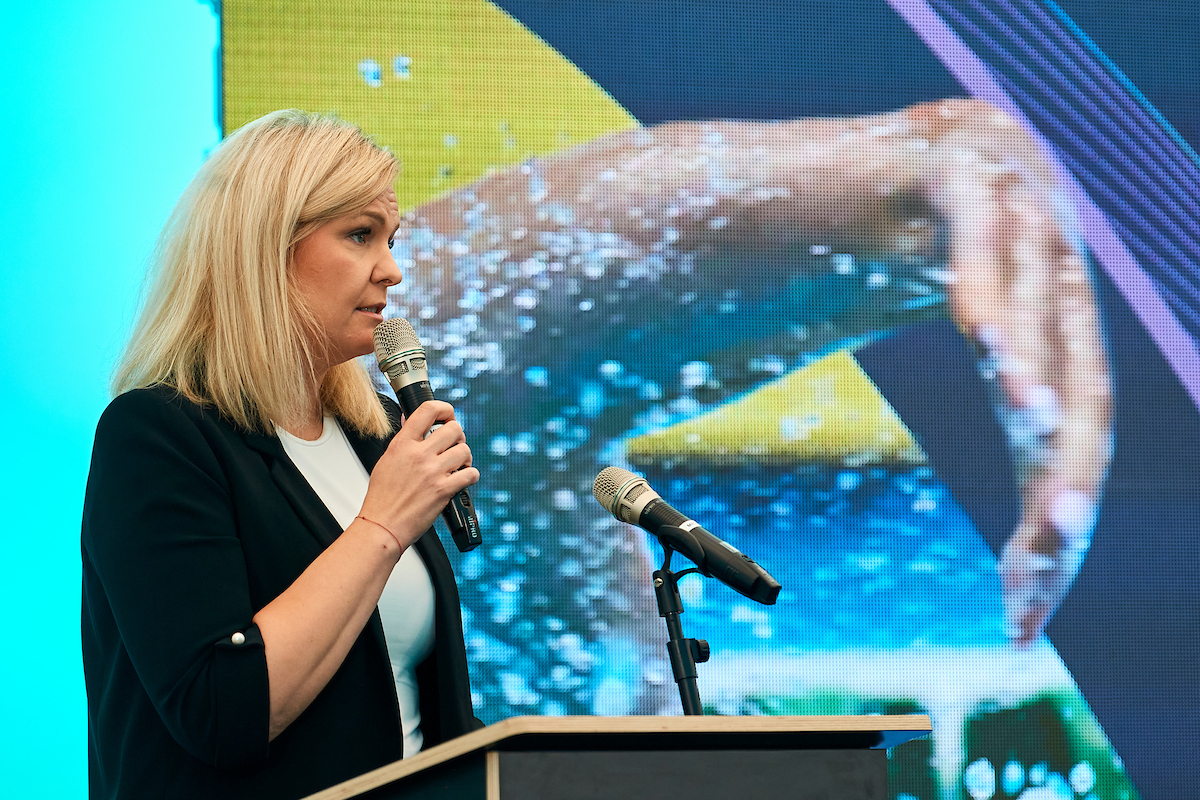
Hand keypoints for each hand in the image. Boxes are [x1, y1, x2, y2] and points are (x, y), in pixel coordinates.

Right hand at [358, 400, 478, 549]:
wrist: (382, 525)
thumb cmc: (382, 497)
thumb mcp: (387, 460)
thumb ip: (403, 440)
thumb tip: (410, 420)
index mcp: (402, 444)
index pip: (428, 410)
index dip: (444, 409)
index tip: (448, 415)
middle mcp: (418, 454)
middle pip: (453, 429)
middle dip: (458, 436)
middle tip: (454, 446)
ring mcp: (432, 471)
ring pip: (464, 450)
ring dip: (465, 457)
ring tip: (459, 465)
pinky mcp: (443, 490)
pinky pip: (471, 474)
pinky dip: (471, 475)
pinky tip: (463, 479)